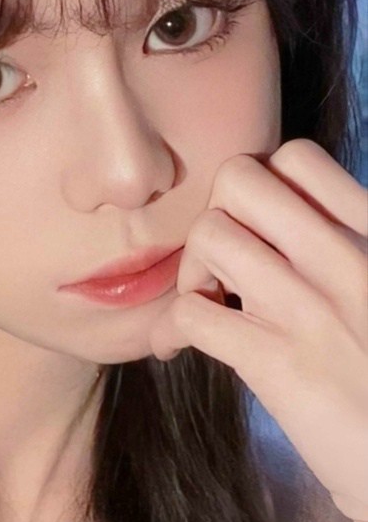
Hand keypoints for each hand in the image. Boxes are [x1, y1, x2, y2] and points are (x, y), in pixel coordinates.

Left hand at [148, 139, 367, 521]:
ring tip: (207, 307)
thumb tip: (272, 234)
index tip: (255, 234)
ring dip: (191, 272)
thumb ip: (342, 253)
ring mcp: (313, 309)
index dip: (257, 189)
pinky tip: (181, 349)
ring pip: (208, 235)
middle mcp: (348, 260)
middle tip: (221, 268)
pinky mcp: (280, 363)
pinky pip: (191, 314)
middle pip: (238, 178)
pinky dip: (171, 330)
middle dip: (215, 217)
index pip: (294, 158)